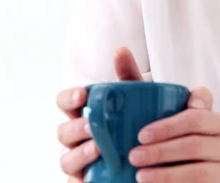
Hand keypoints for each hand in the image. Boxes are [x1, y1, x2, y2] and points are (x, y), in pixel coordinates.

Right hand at [57, 47, 142, 181]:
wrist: (157, 153)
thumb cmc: (139, 121)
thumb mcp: (137, 98)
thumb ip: (128, 76)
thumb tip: (120, 50)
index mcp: (84, 111)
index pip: (65, 101)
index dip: (68, 98)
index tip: (83, 95)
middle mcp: (77, 136)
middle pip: (63, 131)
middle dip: (75, 128)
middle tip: (92, 125)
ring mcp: (79, 161)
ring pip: (65, 159)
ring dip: (79, 154)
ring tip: (97, 149)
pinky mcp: (87, 181)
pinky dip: (82, 180)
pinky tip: (93, 177)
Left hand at [129, 86, 219, 182]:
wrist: (202, 177)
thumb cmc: (175, 139)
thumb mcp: (162, 113)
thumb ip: (140, 85)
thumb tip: (119, 51)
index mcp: (209, 112)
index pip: (202, 99)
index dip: (187, 106)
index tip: (153, 124)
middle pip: (195, 130)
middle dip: (164, 139)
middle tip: (135, 150)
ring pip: (197, 159)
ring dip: (166, 166)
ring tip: (138, 172)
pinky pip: (200, 181)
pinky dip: (173, 181)